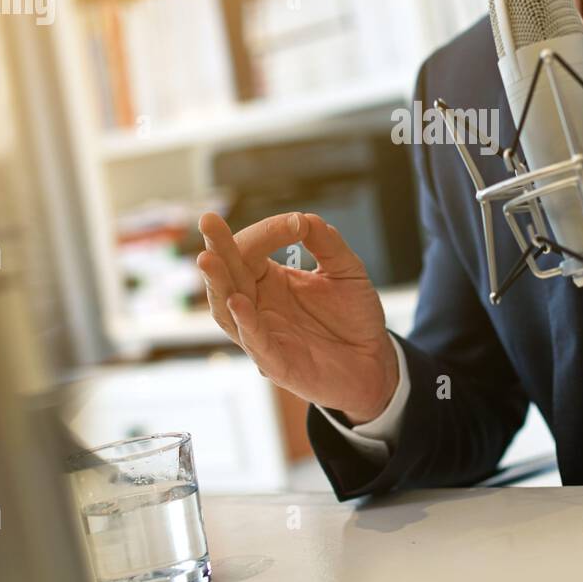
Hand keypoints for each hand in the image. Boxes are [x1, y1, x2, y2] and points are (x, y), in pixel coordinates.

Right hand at [196, 210, 398, 423]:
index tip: (297, 223)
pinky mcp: (276, 364)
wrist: (375, 360)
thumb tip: (304, 218)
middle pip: (228, 274)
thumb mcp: (346, 269)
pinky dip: (244, 323)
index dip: (268, 232)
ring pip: (227, 309)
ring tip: (207, 258)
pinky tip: (238, 301)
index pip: (251, 249)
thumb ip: (326, 243)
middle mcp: (258, 305)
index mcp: (269, 280)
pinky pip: (255, 342)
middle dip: (218, 248)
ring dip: (218, 284)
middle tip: (208, 219)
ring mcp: (263, 335)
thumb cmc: (353, 316)